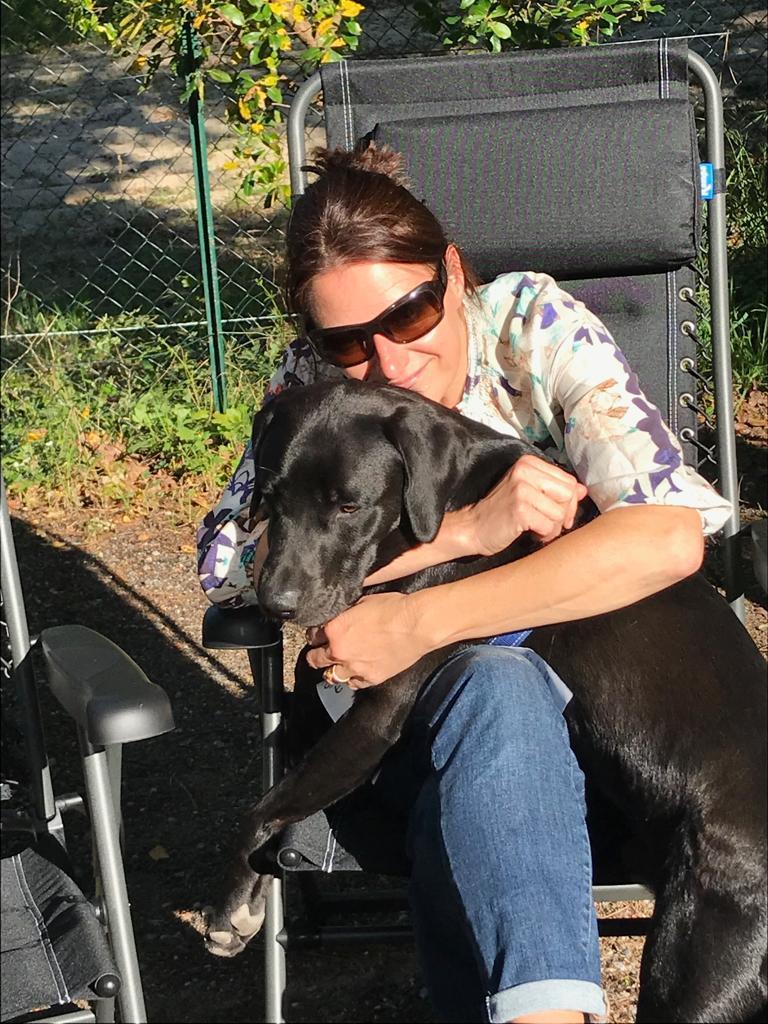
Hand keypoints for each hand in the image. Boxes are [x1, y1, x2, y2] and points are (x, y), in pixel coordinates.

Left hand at [305, 592, 426, 687]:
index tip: (318, 634)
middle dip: (315, 654)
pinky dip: (353, 679)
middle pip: (315, 659)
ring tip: (335, 666)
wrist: (416, 625)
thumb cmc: (393, 608)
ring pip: (331, 676)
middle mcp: (339, 652)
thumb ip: (346, 615)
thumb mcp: (362, 602)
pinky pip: (354, 684)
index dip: (315, 634)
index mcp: (334, 630)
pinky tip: (355, 673)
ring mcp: (355, 668)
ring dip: (332, 670)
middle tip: (318, 652)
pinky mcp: (371, 678)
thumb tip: (342, 618)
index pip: (313, 636)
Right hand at [455, 453, 587, 555]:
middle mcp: (525, 471)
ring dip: (553, 527)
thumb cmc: (502, 512)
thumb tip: (583, 490)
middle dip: (563, 514)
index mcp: (529, 463)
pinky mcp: (519, 509)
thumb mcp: (529, 493)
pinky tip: (531, 533)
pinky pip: (549, 526)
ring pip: (560, 513)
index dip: (568, 502)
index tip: (555, 512)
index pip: (569, 481)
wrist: (473, 527)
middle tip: (547, 522)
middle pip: (568, 495)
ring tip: (536, 528)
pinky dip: (544, 535)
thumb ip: (555, 489)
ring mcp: (521, 489)